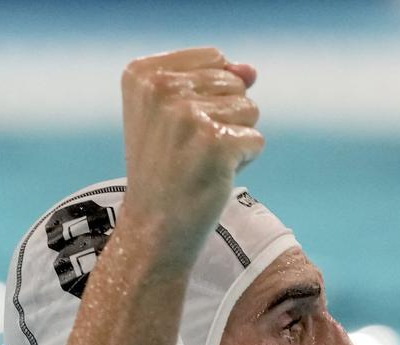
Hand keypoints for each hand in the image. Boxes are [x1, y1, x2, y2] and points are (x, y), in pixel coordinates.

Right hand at [120, 47, 263, 270]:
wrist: (152, 231)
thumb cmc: (165, 173)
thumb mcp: (173, 117)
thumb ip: (212, 80)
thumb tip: (250, 70)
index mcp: (143, 74)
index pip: (212, 58)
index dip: (207, 98)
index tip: (177, 132)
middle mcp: (161, 88)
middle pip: (233, 82)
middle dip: (223, 119)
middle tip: (189, 152)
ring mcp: (188, 115)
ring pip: (249, 108)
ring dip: (234, 140)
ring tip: (200, 164)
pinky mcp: (215, 143)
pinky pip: (256, 139)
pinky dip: (243, 161)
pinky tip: (212, 177)